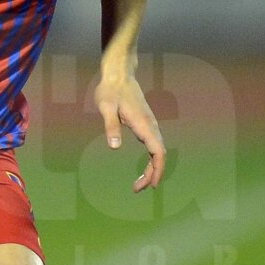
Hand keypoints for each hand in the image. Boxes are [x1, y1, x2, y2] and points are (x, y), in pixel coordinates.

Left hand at [94, 73, 165, 191]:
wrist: (119, 75)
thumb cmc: (110, 90)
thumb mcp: (106, 107)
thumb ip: (111, 126)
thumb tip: (114, 147)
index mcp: (143, 124)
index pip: (157, 151)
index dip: (157, 169)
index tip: (151, 185)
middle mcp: (150, 125)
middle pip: (159, 154)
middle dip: (153, 174)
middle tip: (137, 189)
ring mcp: (149, 125)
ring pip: (157, 151)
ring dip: (152, 168)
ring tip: (138, 184)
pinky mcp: (145, 124)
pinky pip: (153, 145)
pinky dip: (150, 159)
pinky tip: (144, 167)